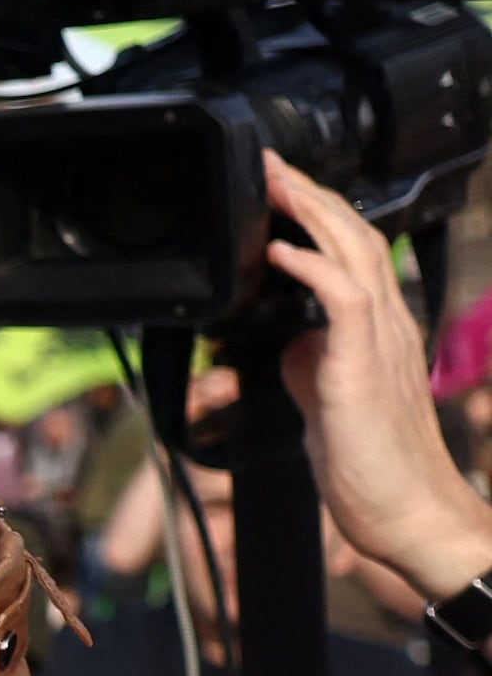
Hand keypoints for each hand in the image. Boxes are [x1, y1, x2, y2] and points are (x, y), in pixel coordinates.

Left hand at [266, 154, 491, 602]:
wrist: (406, 513)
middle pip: (355, 235)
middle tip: (270, 161)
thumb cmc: (368, 462)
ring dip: (312, 212)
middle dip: (310, 193)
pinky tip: (282, 249)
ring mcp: (380, 342)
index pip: (351, 250)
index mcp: (376, 328)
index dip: (316, 212)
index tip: (276, 183)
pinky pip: (346, 302)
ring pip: (354, 254)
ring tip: (275, 181)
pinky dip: (314, 269)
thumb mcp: (325, 396)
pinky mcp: (363, 369)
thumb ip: (307, 359)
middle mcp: (386, 324)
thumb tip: (286, 339)